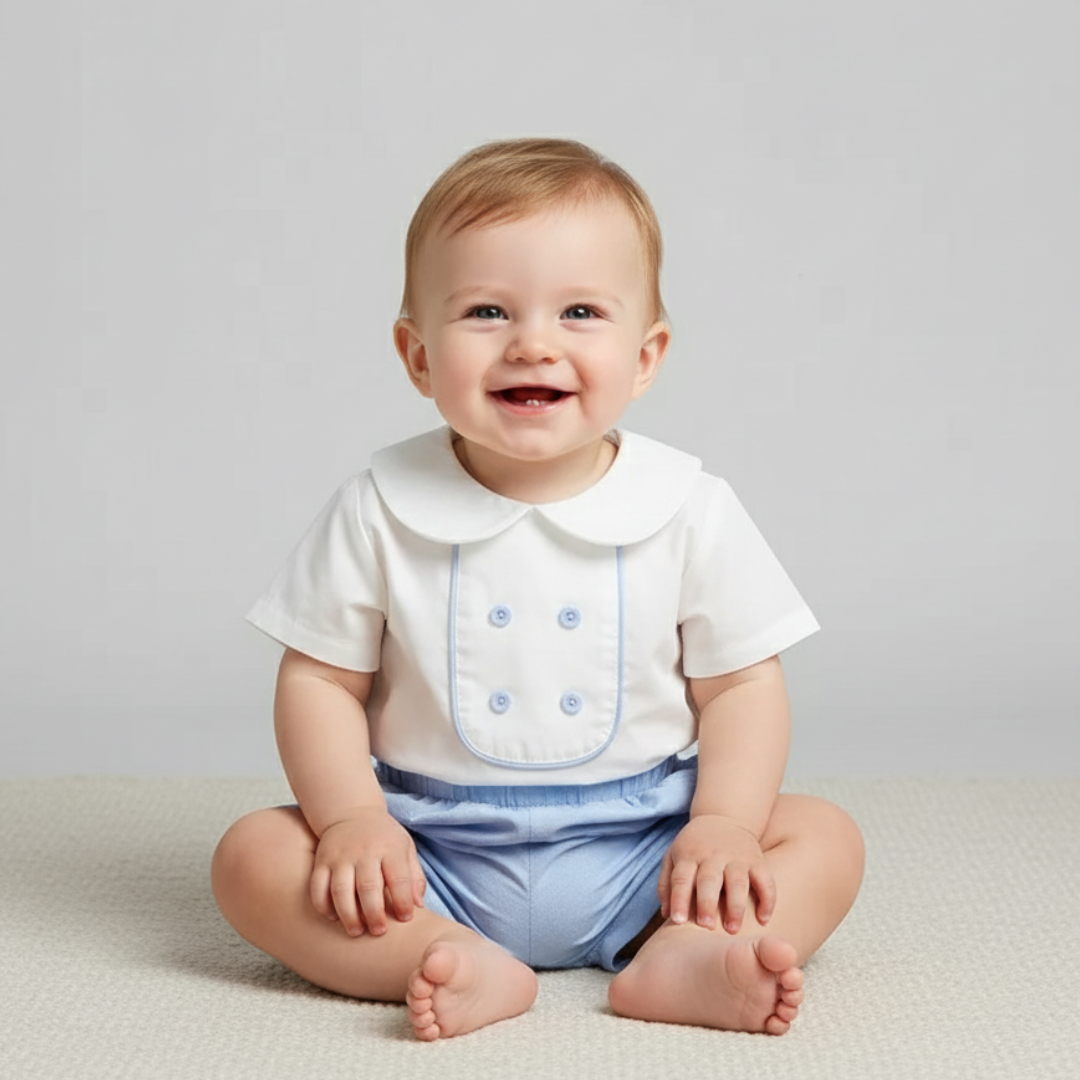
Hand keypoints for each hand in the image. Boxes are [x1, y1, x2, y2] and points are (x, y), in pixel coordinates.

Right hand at [309, 807, 425, 936]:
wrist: (351, 812)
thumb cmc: (384, 837)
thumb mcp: (405, 848)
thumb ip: (414, 876)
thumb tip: (418, 906)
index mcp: (390, 848)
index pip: (399, 879)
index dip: (403, 902)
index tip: (405, 918)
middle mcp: (364, 851)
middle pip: (368, 888)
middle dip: (374, 915)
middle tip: (379, 931)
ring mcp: (340, 856)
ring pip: (341, 891)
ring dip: (348, 916)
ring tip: (356, 931)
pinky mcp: (321, 861)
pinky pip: (318, 888)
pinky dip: (323, 907)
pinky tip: (333, 917)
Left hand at [658, 815, 775, 933]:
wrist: (723, 817)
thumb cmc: (694, 846)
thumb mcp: (674, 855)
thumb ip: (666, 883)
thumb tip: (666, 914)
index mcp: (689, 855)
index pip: (681, 878)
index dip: (679, 899)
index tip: (677, 921)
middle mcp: (712, 856)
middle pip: (709, 880)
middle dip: (707, 903)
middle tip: (705, 926)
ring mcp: (737, 857)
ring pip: (738, 882)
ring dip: (736, 907)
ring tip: (732, 929)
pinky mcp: (757, 860)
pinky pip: (765, 880)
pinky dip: (767, 900)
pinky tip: (763, 919)